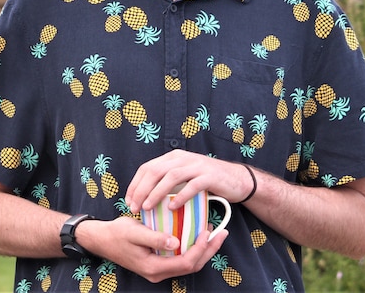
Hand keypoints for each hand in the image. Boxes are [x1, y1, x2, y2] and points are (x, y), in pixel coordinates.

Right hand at [79, 216, 227, 282]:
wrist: (101, 240)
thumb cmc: (116, 234)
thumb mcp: (134, 232)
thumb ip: (155, 237)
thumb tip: (176, 242)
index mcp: (154, 267)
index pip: (185, 262)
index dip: (200, 248)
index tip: (209, 231)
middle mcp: (158, 273)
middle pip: (191, 266)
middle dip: (209, 250)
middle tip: (222, 233)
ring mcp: (158, 269)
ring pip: (188, 264)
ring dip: (203, 250)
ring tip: (214, 233)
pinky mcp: (158, 262)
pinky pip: (180, 259)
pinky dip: (192, 248)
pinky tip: (196, 234)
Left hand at [125, 149, 247, 212]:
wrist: (237, 179)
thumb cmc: (206, 182)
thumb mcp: (184, 177)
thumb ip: (167, 181)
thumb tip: (144, 197)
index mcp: (173, 157)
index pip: (147, 167)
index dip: (135, 184)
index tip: (128, 201)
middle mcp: (183, 158)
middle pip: (155, 171)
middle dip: (141, 189)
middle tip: (134, 207)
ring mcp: (197, 166)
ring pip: (171, 176)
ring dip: (156, 192)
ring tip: (147, 207)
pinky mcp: (210, 176)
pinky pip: (192, 185)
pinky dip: (180, 196)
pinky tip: (172, 208)